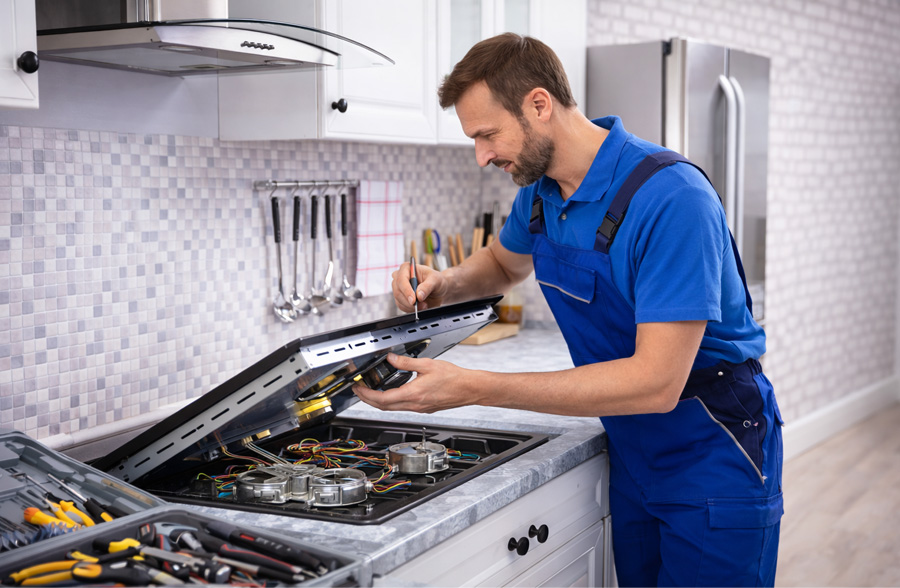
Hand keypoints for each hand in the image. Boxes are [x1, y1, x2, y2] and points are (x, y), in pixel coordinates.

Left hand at [352, 353, 472, 413]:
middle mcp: (414, 404)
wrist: (469, 389)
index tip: (358, 388)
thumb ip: (406, 362)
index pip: (382, 399)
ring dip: (379, 402)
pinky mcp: (424, 408)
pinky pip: (402, 408)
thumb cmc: (454, 379)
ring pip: (392, 409)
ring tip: (371, 391)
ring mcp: (419, 408)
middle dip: (368, 399)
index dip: (366, 395)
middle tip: (359, 390)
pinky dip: (391, 402)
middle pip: (383, 407)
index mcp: (413, 394)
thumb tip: (391, 358)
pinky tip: (391, 393)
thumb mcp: (427, 364)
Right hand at [391, 261, 448, 312]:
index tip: (413, 300)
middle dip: (410, 301)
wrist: (438, 291)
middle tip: (423, 305)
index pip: (401, 279)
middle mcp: (400, 278)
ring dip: (412, 307)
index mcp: (406, 268)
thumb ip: (427, 286)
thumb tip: (419, 295)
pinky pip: (402, 307)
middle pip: (398, 291)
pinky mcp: (400, 299)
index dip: (406, 290)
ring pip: (399, 301)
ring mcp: (399, 289)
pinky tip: (420, 307)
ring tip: (425, 305)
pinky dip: (411, 310)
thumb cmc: (436, 281)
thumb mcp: (436, 280)